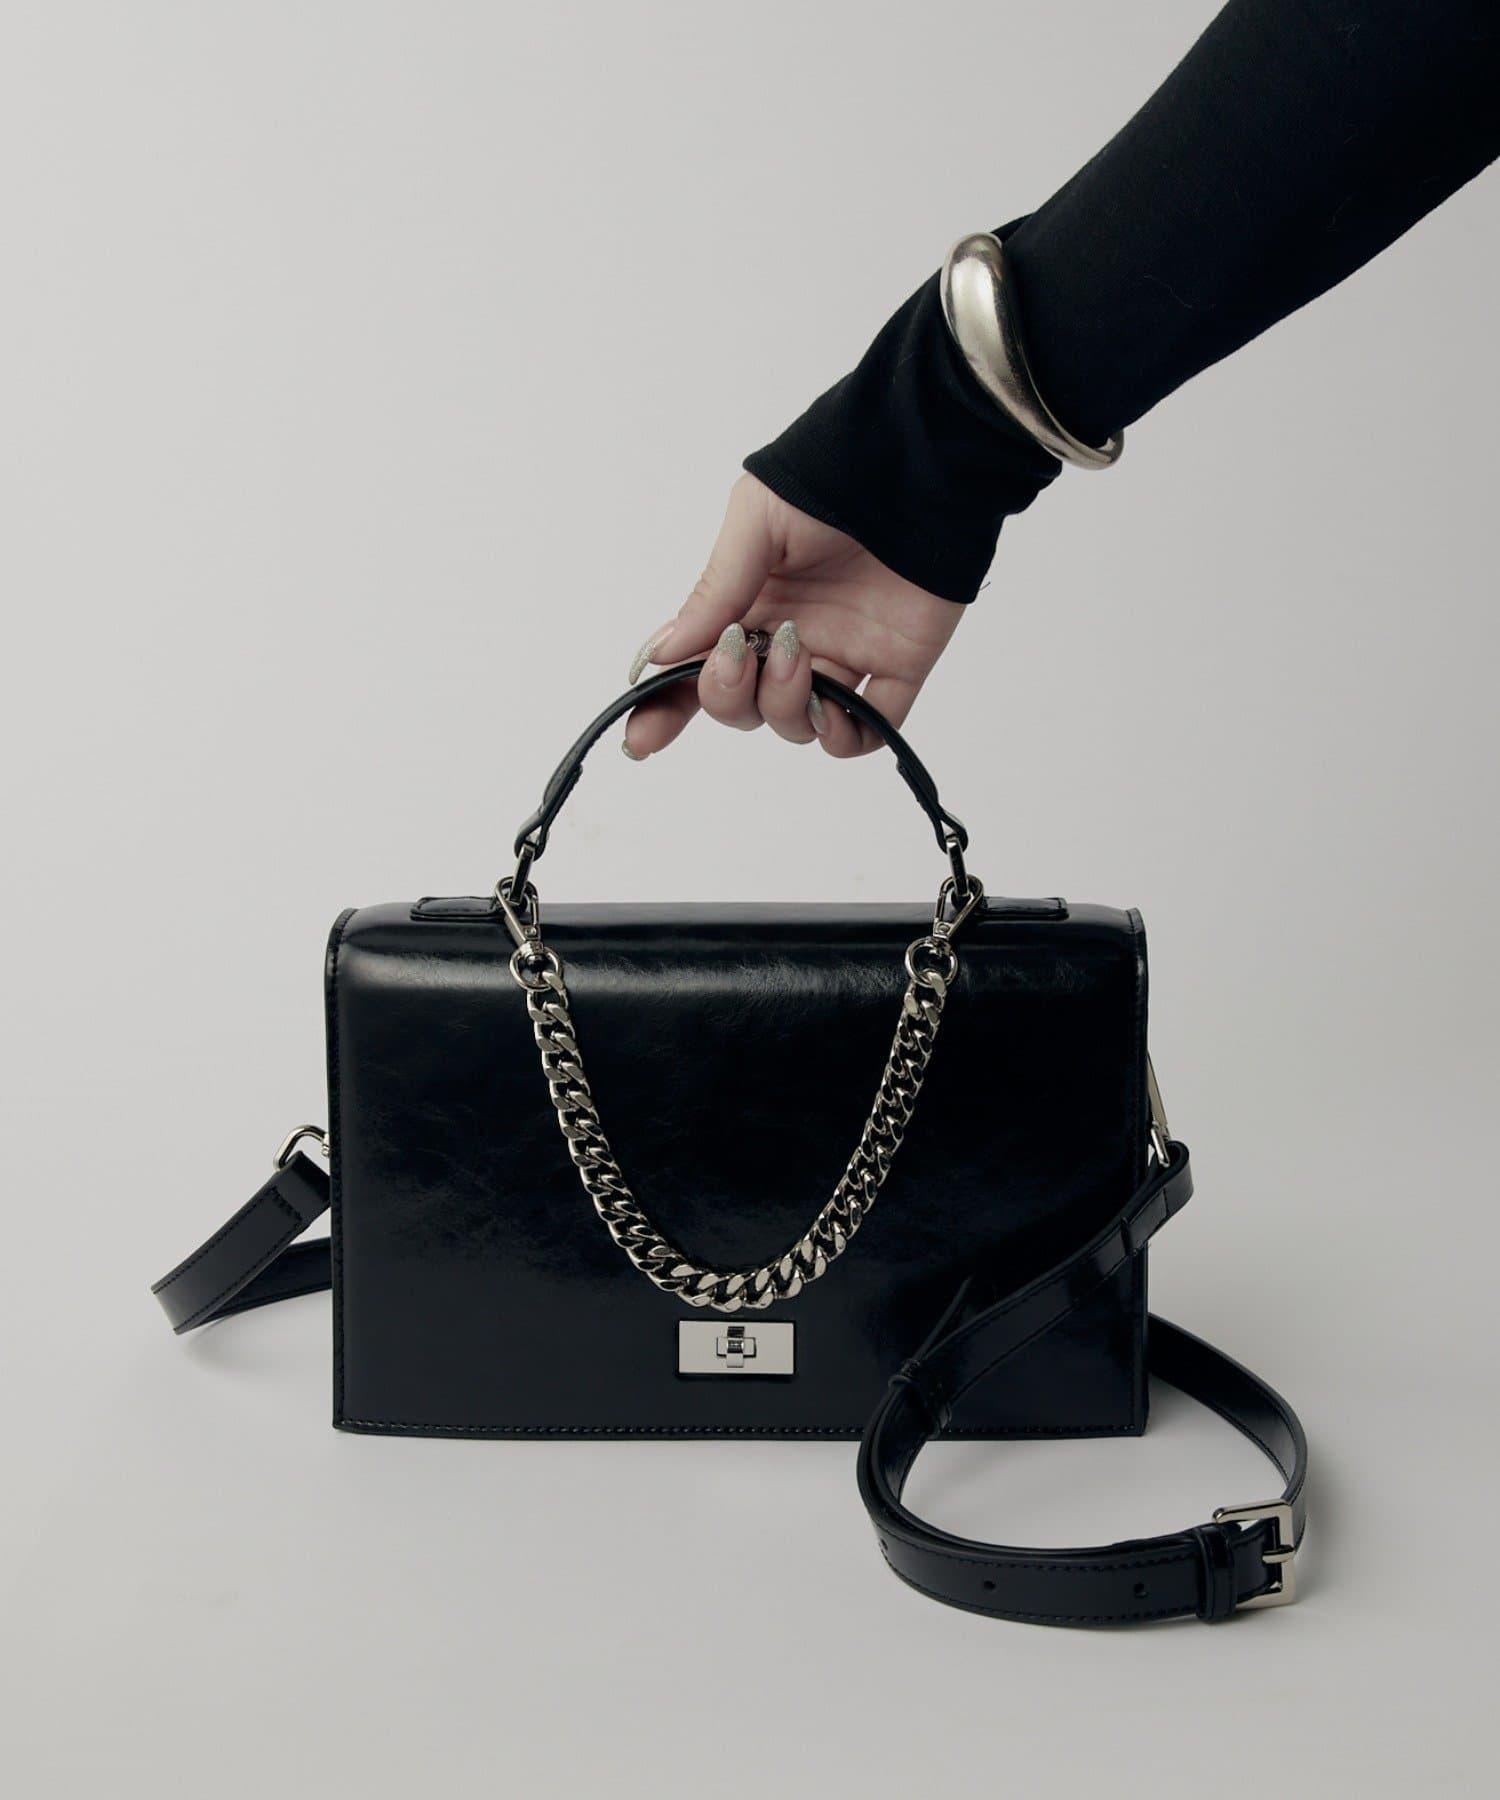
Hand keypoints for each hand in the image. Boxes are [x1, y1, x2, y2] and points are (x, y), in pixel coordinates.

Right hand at [622, 475, 963, 758]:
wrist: (917, 463)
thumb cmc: (832, 478)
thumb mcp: (755, 523)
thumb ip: (713, 591)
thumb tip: (660, 654)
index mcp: (749, 603)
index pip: (697, 670)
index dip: (666, 709)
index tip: (641, 737)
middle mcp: (790, 637)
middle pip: (742, 705)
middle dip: (728, 696)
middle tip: (740, 656)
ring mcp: (844, 655)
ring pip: (796, 724)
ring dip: (783, 705)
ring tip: (796, 656)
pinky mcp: (897, 667)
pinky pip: (868, 731)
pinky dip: (844, 736)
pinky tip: (830, 710)